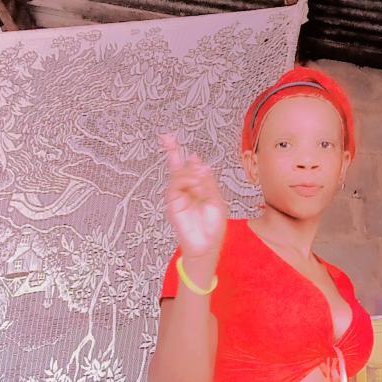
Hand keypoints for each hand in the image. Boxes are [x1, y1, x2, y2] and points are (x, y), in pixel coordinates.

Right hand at [160, 133, 227, 258]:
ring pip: (177, 175)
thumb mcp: (216, 200)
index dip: (190, 159)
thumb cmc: (213, 226)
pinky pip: (174, 186)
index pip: (191, 169)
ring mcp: (178, 196)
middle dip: (171, 151)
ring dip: (188, 173)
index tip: (192, 153)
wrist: (207, 245)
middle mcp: (186, 190)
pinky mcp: (172, 203)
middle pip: (177, 167)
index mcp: (199, 188)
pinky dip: (184, 181)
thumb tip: (199, 163)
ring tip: (199, 180)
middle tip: (165, 136)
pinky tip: (194, 183)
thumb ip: (207, 182)